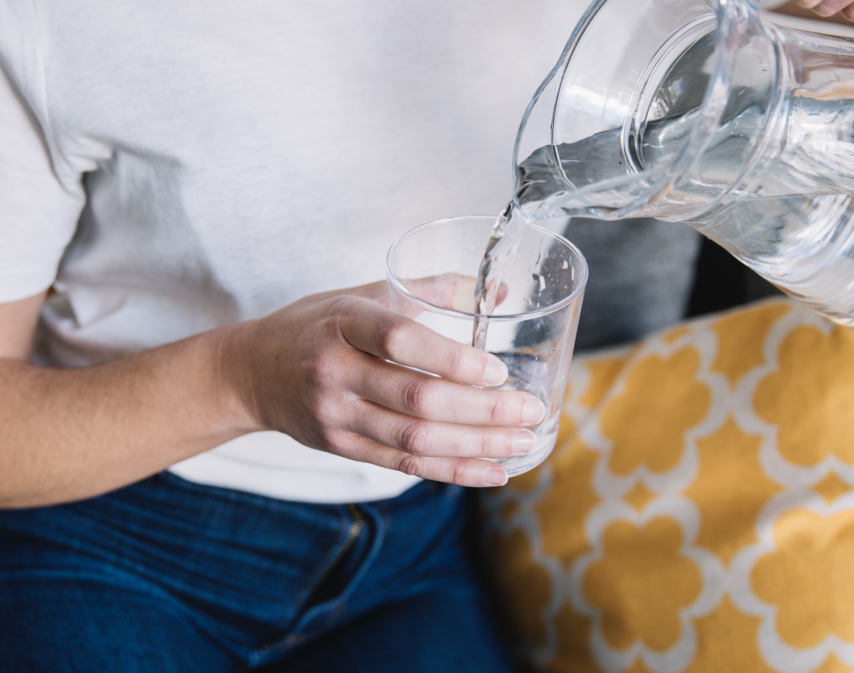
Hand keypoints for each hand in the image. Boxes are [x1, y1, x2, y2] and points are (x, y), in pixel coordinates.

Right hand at [224, 280, 539, 487]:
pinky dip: (451, 471)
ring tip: (522, 442)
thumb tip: (499, 293)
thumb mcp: (362, 293)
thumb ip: (429, 289)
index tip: (498, 369)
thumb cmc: (316, 325)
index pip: (401, 341)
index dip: (452, 359)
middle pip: (416, 398)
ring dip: (475, 445)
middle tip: (530, 411)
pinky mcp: (340, 447)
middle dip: (481, 410)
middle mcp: (335, 370)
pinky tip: (492, 471)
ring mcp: (335, 415)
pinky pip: (403, 465)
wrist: (250, 372)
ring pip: (414, 439)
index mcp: (344, 322)